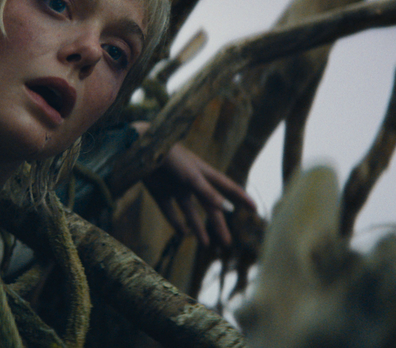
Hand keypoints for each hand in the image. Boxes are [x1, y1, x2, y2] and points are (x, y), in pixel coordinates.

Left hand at [135, 123, 257, 245]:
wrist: (141, 150)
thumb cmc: (172, 158)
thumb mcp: (192, 177)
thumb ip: (209, 193)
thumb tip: (229, 210)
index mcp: (205, 174)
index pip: (228, 188)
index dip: (242, 198)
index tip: (255, 209)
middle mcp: (192, 183)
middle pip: (210, 207)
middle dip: (219, 225)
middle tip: (227, 243)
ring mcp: (176, 188)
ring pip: (191, 212)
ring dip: (199, 228)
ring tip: (206, 244)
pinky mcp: (160, 193)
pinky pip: (170, 212)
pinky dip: (177, 223)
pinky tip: (184, 234)